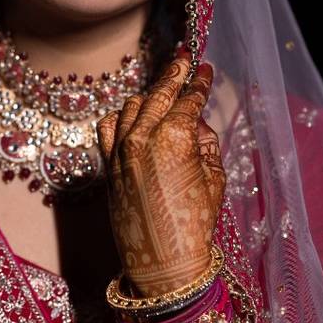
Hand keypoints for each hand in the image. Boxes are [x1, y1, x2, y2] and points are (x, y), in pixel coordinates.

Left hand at [96, 51, 224, 296]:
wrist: (162, 263)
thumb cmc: (195, 224)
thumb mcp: (214, 179)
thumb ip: (204, 143)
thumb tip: (195, 123)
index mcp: (174, 138)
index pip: (188, 100)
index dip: (199, 83)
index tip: (204, 69)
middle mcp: (142, 138)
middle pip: (158, 94)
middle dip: (173, 74)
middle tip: (183, 59)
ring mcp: (120, 150)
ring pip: (132, 107)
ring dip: (149, 96)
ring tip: (163, 91)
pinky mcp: (108, 166)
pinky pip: (108, 127)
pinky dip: (121, 117)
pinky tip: (132, 115)